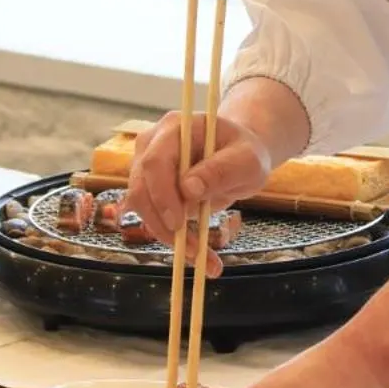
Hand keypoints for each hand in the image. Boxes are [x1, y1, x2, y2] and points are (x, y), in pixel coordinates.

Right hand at [120, 112, 270, 277]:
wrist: (238, 157)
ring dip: (168, 236)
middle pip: (141, 187)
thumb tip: (189, 189)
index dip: (162, 194)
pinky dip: (171, 238)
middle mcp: (153, 144)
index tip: (178, 224)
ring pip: (142, 206)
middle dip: (162, 223)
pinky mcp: (149, 188)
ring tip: (203, 259)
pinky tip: (196, 254)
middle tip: (193, 251)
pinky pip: (151, 215)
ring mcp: (146, 165)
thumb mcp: (248, 160)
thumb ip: (222, 170)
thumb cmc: (244, 153)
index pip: (155, 161)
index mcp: (177, 128)